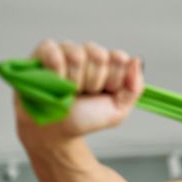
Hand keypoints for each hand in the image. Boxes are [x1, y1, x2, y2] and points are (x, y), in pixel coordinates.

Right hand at [14, 39, 143, 142]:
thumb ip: (134, 87)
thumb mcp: (118, 110)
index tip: (105, 92)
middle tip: (85, 94)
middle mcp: (89, 53)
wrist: (56, 130)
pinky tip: (54, 82)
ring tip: (68, 91)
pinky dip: (55, 71)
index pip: (119, 58)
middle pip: (99, 55)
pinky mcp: (45, 51)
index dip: (112, 80)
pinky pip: (53, 52)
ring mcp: (67, 50)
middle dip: (93, 82)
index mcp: (109, 64)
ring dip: (73, 81)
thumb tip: (136, 60)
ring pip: (76, 55)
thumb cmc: (85, 119)